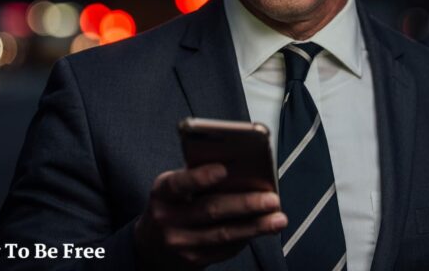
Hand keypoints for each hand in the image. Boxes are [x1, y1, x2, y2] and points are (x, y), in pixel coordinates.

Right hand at [133, 163, 286, 269]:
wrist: (150, 247)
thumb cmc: (171, 206)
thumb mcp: (173, 188)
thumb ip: (198, 178)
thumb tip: (241, 171)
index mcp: (162, 193)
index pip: (179, 183)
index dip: (201, 177)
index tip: (224, 169)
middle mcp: (167, 219)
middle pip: (210, 210)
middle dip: (245, 204)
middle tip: (272, 198)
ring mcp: (180, 243)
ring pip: (223, 233)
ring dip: (255, 226)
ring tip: (278, 219)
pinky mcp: (193, 260)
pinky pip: (225, 249)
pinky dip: (246, 237)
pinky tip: (261, 229)